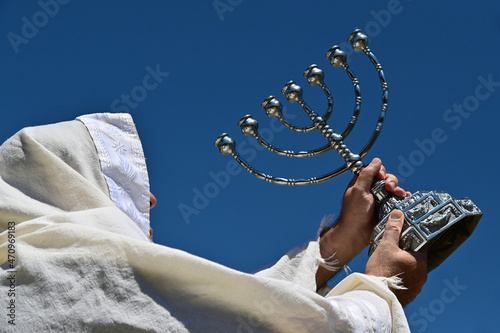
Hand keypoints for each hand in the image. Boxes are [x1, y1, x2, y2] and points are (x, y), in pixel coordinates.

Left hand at [316, 158, 408, 287]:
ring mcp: (380, 199)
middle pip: (387, 178)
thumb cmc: (354, 212)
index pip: (375, 170)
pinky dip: (403, 197)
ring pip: (394, 189)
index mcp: (362, 183)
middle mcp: (372, 190)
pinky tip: (406, 197)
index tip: (380, 178)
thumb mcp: (358, 190)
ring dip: (398, 189)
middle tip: (389, 188)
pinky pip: (398, 200)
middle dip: (391, 181)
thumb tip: (377, 160)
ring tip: (399, 194)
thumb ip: (367, 174)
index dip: (380, 172)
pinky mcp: (387, 209)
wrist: (356, 234)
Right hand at [365, 210, 427, 305]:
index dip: (413, 236)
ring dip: (405, 265)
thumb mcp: (386, 246)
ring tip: (391, 261)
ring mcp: (417, 287)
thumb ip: (393, 230)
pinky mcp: (410, 295)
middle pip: (417, 257)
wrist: (375, 296)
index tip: (404, 232)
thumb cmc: (381, 270)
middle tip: (395, 246)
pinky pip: (408, 281)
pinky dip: (402, 276)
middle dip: (407, 251)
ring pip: (413, 270)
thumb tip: (398, 214)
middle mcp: (423, 275)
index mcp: (420, 261)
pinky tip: (391, 274)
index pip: (422, 244)